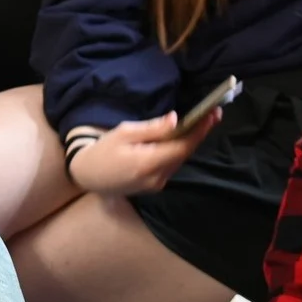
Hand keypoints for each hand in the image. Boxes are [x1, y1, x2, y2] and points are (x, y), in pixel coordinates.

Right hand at [65, 111, 218, 196]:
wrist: (89, 175)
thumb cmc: (103, 149)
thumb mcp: (124, 133)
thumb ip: (152, 129)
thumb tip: (175, 120)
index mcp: (147, 163)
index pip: (181, 147)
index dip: (199, 131)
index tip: (213, 115)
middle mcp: (156, 178)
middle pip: (184, 154)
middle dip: (199, 134)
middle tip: (213, 114)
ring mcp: (156, 185)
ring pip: (179, 160)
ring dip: (191, 142)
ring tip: (202, 123)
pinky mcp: (155, 186)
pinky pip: (172, 165)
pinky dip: (179, 151)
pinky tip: (183, 138)